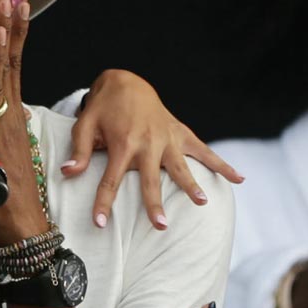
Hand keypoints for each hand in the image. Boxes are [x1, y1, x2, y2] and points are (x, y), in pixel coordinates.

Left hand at [0, 0, 48, 248]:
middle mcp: (8, 117)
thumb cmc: (4, 186)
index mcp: (7, 111)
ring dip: (0, 59)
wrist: (20, 224)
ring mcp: (3, 136)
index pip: (9, 62)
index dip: (11, 31)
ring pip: (1, 90)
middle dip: (11, 28)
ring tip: (0, 28)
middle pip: (10, 64)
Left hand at [62, 69, 243, 229]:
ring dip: (191, 184)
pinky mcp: (181, 134)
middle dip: (154, 202)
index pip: (110, 180)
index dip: (103, 203)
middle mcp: (148, 143)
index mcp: (122, 143)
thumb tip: (68, 173)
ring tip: (202, 203)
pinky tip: (239, 179)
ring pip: (181, 166)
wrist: (126, 82)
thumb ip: (79, 152)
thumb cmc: (102, 109)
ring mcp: (167, 138)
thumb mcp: (84, 125)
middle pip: (150, 179)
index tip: (100, 223)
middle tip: (160, 225)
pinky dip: (222, 164)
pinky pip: (204, 150)